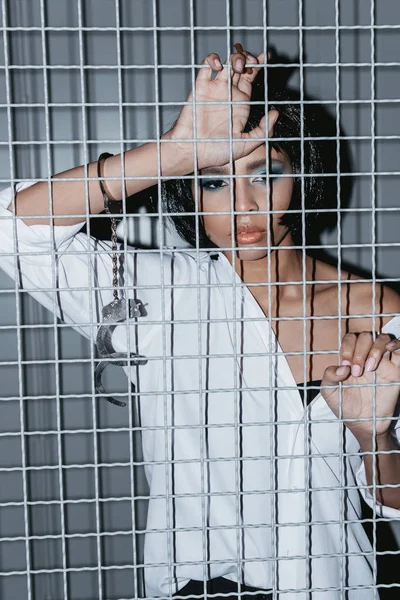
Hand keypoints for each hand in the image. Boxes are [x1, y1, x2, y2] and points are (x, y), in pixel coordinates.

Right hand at [164, 44, 278, 170]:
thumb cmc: (216, 152)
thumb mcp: (246, 145)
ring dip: (234, 58)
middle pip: (240, 66)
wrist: (192, 152)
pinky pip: (205, 66)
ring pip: (226, 63)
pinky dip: (212, 59)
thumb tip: (275, 113)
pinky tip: (219, 66)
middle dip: (248, 57)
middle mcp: (228, 94)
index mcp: (240, 104)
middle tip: (252, 61)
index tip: (266, 56)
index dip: (259, 65)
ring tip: (238, 65)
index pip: (251, 78)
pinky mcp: (200, 87)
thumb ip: (263, 131)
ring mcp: (214, 89)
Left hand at [321, 332, 399, 439]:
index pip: (350, 339)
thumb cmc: (345, 405)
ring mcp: (382, 362)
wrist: (363, 423)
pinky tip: (390, 349)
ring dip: (375, 349)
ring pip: (383, 339)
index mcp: (350, 358)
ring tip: (371, 368)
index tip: (346, 366)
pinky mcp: (396, 370)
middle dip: (360, 352)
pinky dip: (396, 344)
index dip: (347, 348)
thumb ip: (329, 376)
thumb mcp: (329, 392)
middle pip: (365, 337)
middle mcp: (366, 356)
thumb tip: (342, 368)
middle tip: (357, 372)